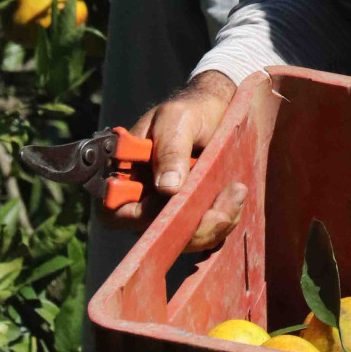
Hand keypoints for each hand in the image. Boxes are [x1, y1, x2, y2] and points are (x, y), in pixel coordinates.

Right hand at [109, 70, 244, 252]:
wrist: (216, 113)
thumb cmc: (189, 111)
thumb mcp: (176, 119)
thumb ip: (170, 149)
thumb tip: (167, 187)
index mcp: (122, 176)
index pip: (114, 213)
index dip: (140, 218)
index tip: (173, 201)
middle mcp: (140, 201)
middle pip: (153, 235)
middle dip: (191, 226)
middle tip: (224, 205)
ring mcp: (165, 211)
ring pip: (183, 239)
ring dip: (213, 225)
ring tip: (236, 191)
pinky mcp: (190, 216)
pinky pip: (203, 234)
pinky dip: (222, 221)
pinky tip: (235, 196)